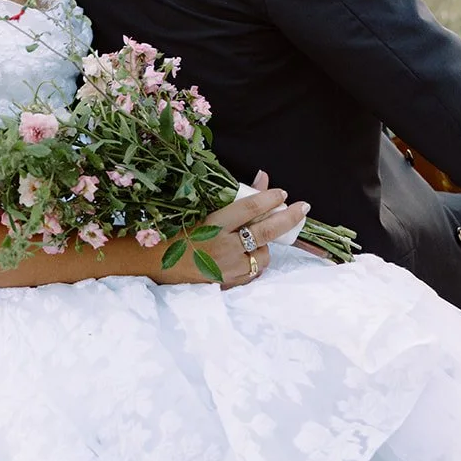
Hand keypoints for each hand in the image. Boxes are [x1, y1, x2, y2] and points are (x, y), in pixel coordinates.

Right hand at [152, 177, 309, 287]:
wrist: (157, 266)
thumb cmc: (179, 233)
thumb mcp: (205, 212)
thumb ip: (237, 198)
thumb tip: (264, 177)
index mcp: (213, 225)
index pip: (249, 208)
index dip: (269, 198)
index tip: (283, 193)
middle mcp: (222, 247)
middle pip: (266, 232)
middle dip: (288, 218)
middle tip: (303, 207)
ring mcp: (227, 268)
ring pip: (262, 254)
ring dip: (263, 246)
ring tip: (248, 241)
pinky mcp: (229, 283)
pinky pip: (254, 271)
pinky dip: (254, 262)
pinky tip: (243, 256)